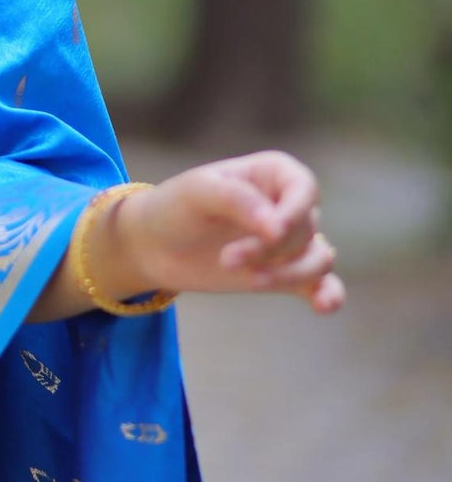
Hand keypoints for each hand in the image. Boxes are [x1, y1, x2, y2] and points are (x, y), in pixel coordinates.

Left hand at [116, 151, 344, 313]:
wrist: (153, 246)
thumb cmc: (175, 207)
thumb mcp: (198, 192)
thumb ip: (238, 201)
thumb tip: (278, 228)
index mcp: (274, 173)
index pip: (305, 189)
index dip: (293, 214)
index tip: (270, 233)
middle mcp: (288, 205)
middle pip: (305, 229)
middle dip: (270, 249)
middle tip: (226, 259)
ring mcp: (289, 242)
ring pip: (318, 258)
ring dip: (290, 274)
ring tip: (251, 281)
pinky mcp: (284, 273)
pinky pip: (321, 284)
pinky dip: (328, 295)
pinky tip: (324, 307)